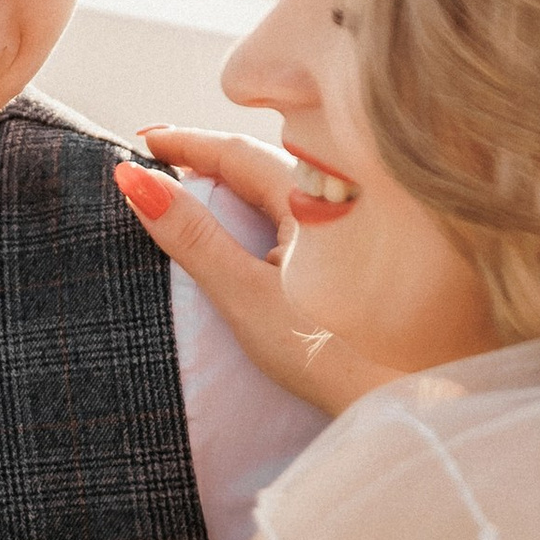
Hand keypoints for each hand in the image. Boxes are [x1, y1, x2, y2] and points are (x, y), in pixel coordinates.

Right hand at [115, 130, 399, 414]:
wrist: (404, 396)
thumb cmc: (330, 353)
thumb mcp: (246, 294)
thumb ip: (193, 238)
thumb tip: (135, 183)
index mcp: (316, 196)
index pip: (236, 151)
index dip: (184, 144)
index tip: (140, 143)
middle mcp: (339, 200)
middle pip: (258, 165)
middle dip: (204, 159)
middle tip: (155, 161)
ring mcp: (351, 227)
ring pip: (278, 189)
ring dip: (231, 185)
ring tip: (186, 188)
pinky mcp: (354, 258)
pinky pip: (295, 215)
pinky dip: (256, 211)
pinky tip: (242, 225)